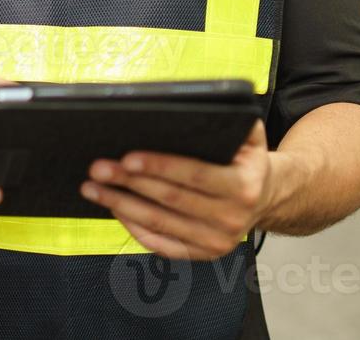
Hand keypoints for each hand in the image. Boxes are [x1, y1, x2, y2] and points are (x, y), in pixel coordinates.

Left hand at [81, 120, 273, 260]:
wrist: (265, 196)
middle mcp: (231, 219)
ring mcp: (216, 241)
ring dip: (121, 204)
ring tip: (93, 188)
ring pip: (159, 223)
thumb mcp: (251, 134)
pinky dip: (133, 227)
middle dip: (129, 183)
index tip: (127, 158)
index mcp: (242, 186)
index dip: (159, 167)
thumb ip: (233, 118)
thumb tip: (194, 105)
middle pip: (170, 199)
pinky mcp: (202, 255)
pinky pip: (161, 244)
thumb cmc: (246, 159)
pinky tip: (114, 208)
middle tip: (98, 168)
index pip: (194, 175)